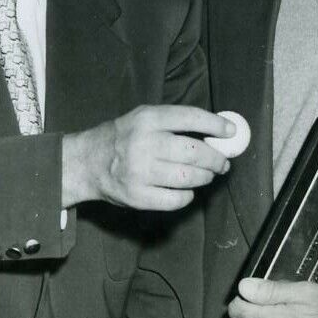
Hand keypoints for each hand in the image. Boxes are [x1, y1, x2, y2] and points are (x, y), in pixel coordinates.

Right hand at [62, 104, 236, 210]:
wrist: (88, 162)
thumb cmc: (122, 137)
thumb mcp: (142, 118)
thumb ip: (174, 122)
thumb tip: (217, 133)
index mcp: (146, 119)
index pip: (189, 118)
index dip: (215, 125)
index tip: (230, 132)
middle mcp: (143, 144)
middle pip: (194, 153)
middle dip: (216, 159)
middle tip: (222, 162)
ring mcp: (140, 172)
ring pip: (189, 178)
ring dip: (205, 178)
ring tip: (206, 175)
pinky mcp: (138, 197)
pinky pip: (176, 200)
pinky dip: (187, 196)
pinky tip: (185, 190)